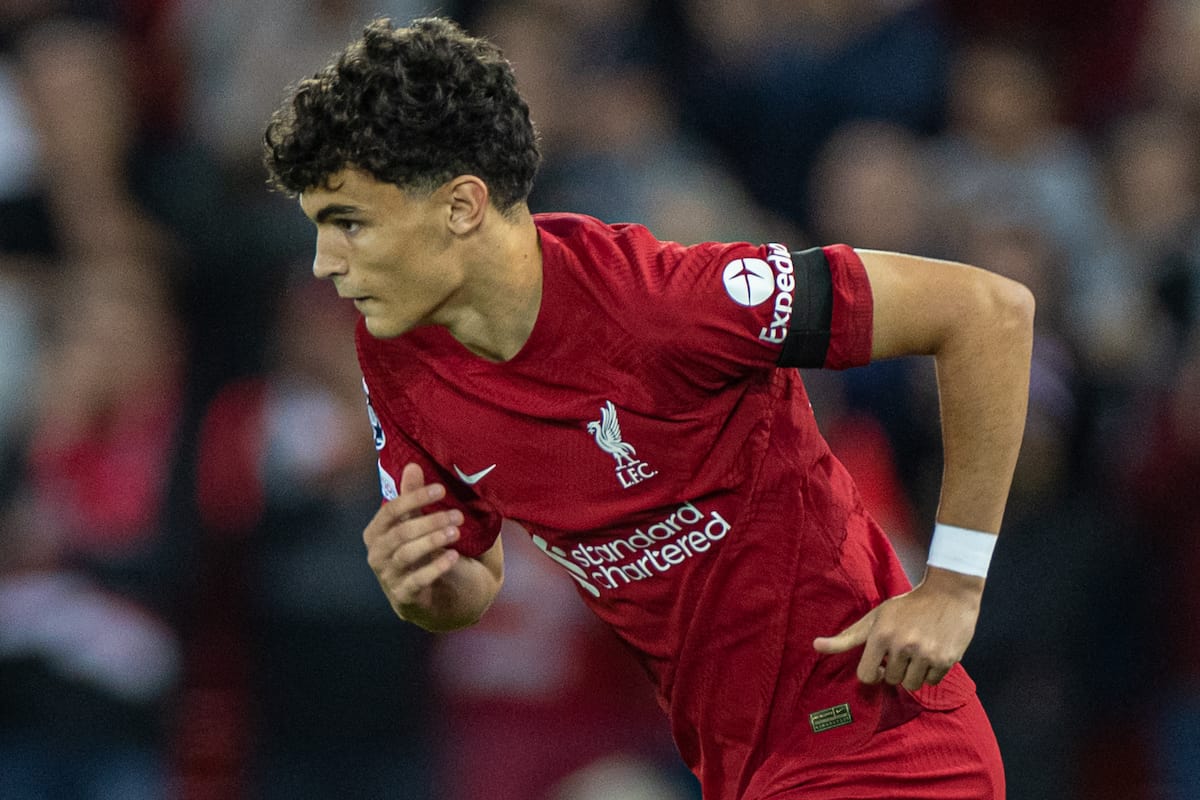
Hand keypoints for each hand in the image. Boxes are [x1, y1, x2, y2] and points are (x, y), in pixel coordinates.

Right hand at [363, 463, 463, 619]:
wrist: (442, 597)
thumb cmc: (429, 552)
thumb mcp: (421, 523)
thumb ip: (413, 497)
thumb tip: (412, 465)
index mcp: (377, 532)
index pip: (391, 511)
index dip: (414, 498)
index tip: (441, 489)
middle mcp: (377, 554)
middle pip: (400, 533)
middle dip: (430, 521)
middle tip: (457, 515)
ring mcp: (388, 577)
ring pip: (406, 554)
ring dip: (433, 541)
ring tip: (456, 532)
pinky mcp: (403, 597)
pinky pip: (417, 581)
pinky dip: (435, 568)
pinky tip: (453, 558)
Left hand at [812, 567, 983, 691]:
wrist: (948, 593)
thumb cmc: (907, 606)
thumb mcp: (875, 617)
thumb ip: (847, 637)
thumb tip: (815, 646)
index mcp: (881, 635)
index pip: (866, 675)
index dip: (872, 672)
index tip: (879, 665)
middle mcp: (902, 645)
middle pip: (891, 680)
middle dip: (895, 669)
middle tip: (903, 649)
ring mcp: (926, 654)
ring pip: (913, 684)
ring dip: (914, 673)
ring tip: (917, 652)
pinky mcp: (946, 659)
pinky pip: (932, 681)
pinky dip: (931, 672)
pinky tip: (932, 652)